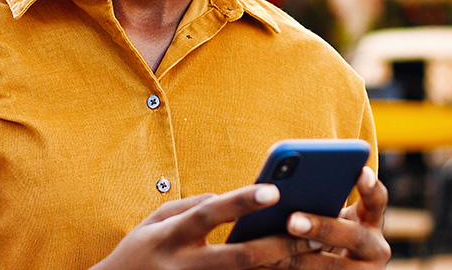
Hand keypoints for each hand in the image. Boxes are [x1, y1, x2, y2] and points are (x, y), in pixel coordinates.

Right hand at [92, 184, 321, 269]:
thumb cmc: (138, 252)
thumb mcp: (154, 222)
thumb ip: (190, 206)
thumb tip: (227, 197)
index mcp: (171, 237)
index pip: (210, 214)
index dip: (241, 201)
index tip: (274, 190)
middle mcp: (185, 266)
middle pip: (239, 257)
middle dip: (277, 245)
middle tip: (311, 230)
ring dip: (280, 267)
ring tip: (313, 252)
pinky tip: (289, 268)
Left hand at [280, 167, 390, 268]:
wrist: (333, 266)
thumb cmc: (324, 231)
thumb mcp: (331, 216)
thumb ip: (321, 202)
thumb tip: (284, 187)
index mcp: (371, 220)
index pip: (377, 200)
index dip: (370, 187)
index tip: (360, 171)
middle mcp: (374, 248)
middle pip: (354, 236)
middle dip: (322, 228)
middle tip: (291, 220)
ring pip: (334, 268)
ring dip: (300, 259)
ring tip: (270, 252)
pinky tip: (266, 266)